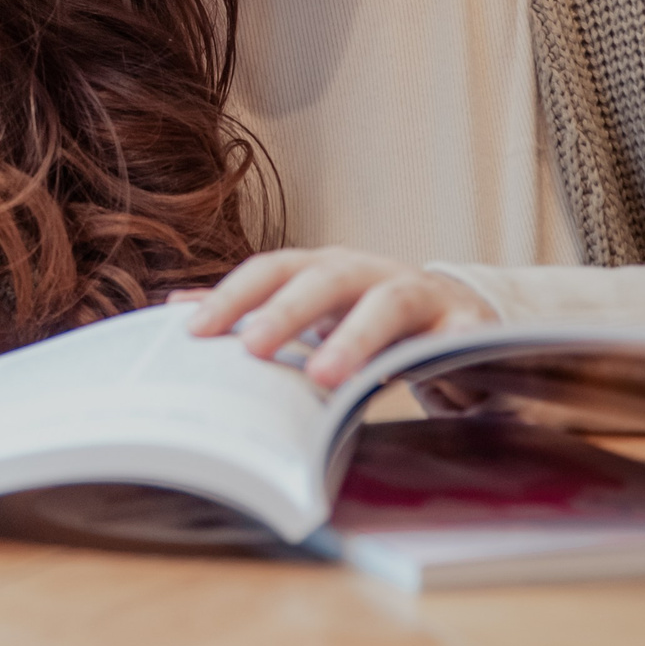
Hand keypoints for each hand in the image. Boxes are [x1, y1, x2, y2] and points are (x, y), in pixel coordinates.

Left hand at [169, 247, 495, 389]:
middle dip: (287, 311)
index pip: (272, 270)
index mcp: (324, 268)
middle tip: (252, 347)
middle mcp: (368, 271)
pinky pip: (455, 335)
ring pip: (387, 304)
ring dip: (354, 338)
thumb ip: (252, 311)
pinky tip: (424, 377)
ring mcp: (420, 294)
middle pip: (324, 278)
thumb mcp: (311, 311)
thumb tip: (177, 310)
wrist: (458, 319)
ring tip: (324, 377)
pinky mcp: (466, 325)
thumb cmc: (368, 317)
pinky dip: (441, 351)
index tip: (194, 331)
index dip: (233, 295)